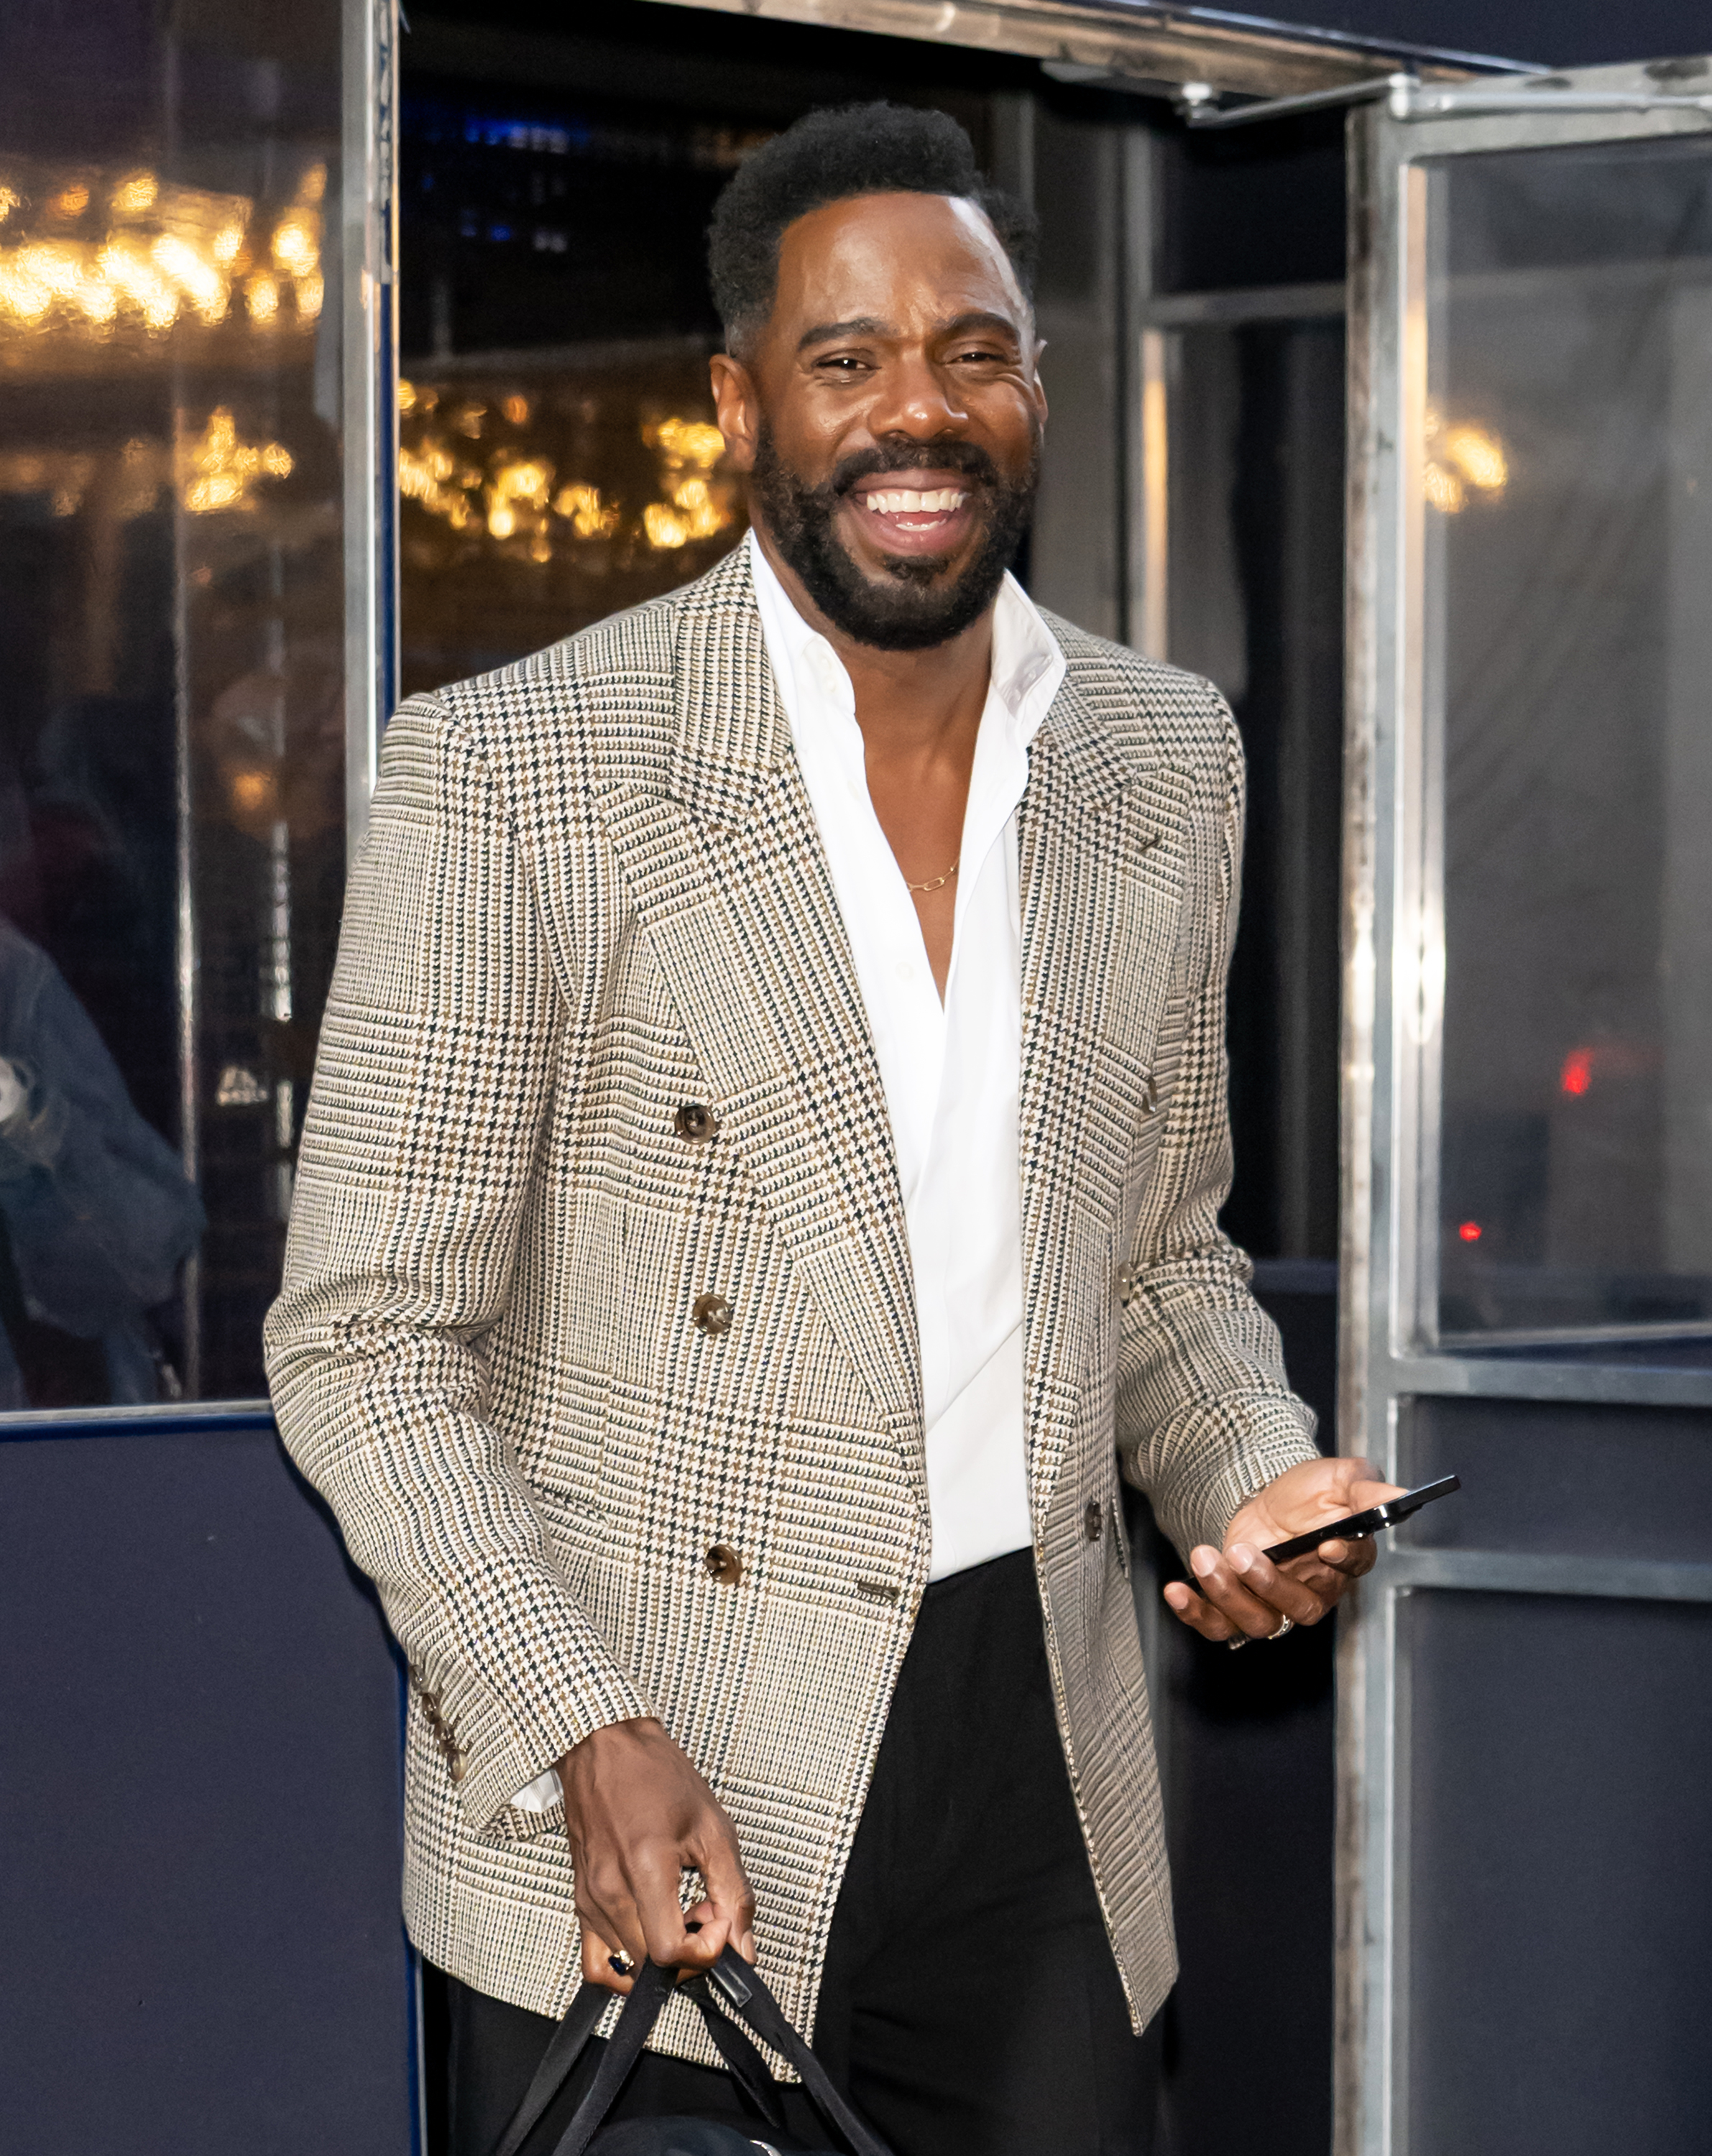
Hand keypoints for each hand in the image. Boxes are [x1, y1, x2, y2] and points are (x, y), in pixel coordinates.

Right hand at [557, 1716, 756, 1993]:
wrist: (605, 1746)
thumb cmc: (655, 1775)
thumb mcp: (712, 1826)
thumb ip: (734, 1892)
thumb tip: (744, 1947)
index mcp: (644, 1867)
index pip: (669, 1953)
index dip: (706, 1951)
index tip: (720, 1920)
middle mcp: (609, 1890)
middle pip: (650, 1968)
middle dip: (690, 1952)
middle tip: (705, 1911)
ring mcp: (590, 1899)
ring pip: (629, 1966)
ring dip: (663, 1953)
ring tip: (680, 1909)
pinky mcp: (581, 1901)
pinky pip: (598, 1962)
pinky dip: (627, 1963)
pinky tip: (650, 1933)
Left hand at [1162, 1456, 1405, 1645]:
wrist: (1267, 1498)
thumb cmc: (1309, 1493)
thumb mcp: (1339, 1477)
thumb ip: (1366, 1488)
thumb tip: (1399, 1494)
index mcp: (1344, 1559)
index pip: (1353, 1567)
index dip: (1343, 1560)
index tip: (1328, 1544)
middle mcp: (1312, 1590)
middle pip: (1299, 1608)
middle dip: (1267, 1584)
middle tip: (1241, 1552)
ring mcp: (1273, 1602)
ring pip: (1258, 1620)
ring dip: (1227, 1594)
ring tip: (1205, 1556)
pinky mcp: (1238, 1604)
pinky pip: (1219, 1625)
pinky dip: (1196, 1613)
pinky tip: (1177, 1590)